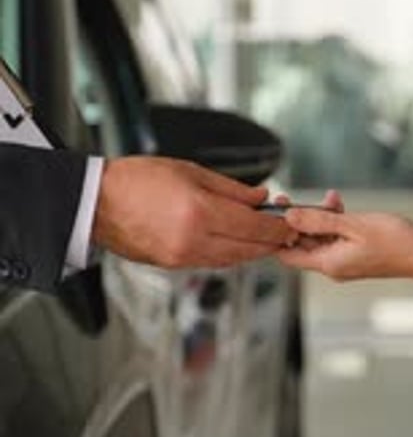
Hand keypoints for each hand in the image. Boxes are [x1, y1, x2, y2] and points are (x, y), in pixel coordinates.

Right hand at [92, 156, 297, 268]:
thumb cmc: (136, 180)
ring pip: (233, 260)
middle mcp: (194, 240)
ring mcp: (183, 257)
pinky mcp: (174, 265)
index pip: (254, 226)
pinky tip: (236, 242)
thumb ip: (231, 189)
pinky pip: (213, 262)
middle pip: (248, 249)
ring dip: (252, 250)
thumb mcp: (190, 171)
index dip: (277, 227)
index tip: (290, 222)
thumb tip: (260, 199)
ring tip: (264, 236)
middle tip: (285, 231)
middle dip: (271, 242)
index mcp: (200, 212)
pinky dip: (230, 254)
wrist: (97, 203)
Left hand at [278, 206, 412, 282]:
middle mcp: (332, 266)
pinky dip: (333, 221)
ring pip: (318, 238)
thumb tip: (289, 217)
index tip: (273, 213)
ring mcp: (343, 261)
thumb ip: (318, 221)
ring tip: (328, 199)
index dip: (275, 235)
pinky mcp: (353, 253)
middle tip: (289, 198)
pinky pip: (335, 237)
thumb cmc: (395, 241)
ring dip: (318, 217)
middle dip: (296, 221)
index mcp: (328, 263)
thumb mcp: (353, 225)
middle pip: (301, 244)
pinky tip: (338, 204)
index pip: (286, 254)